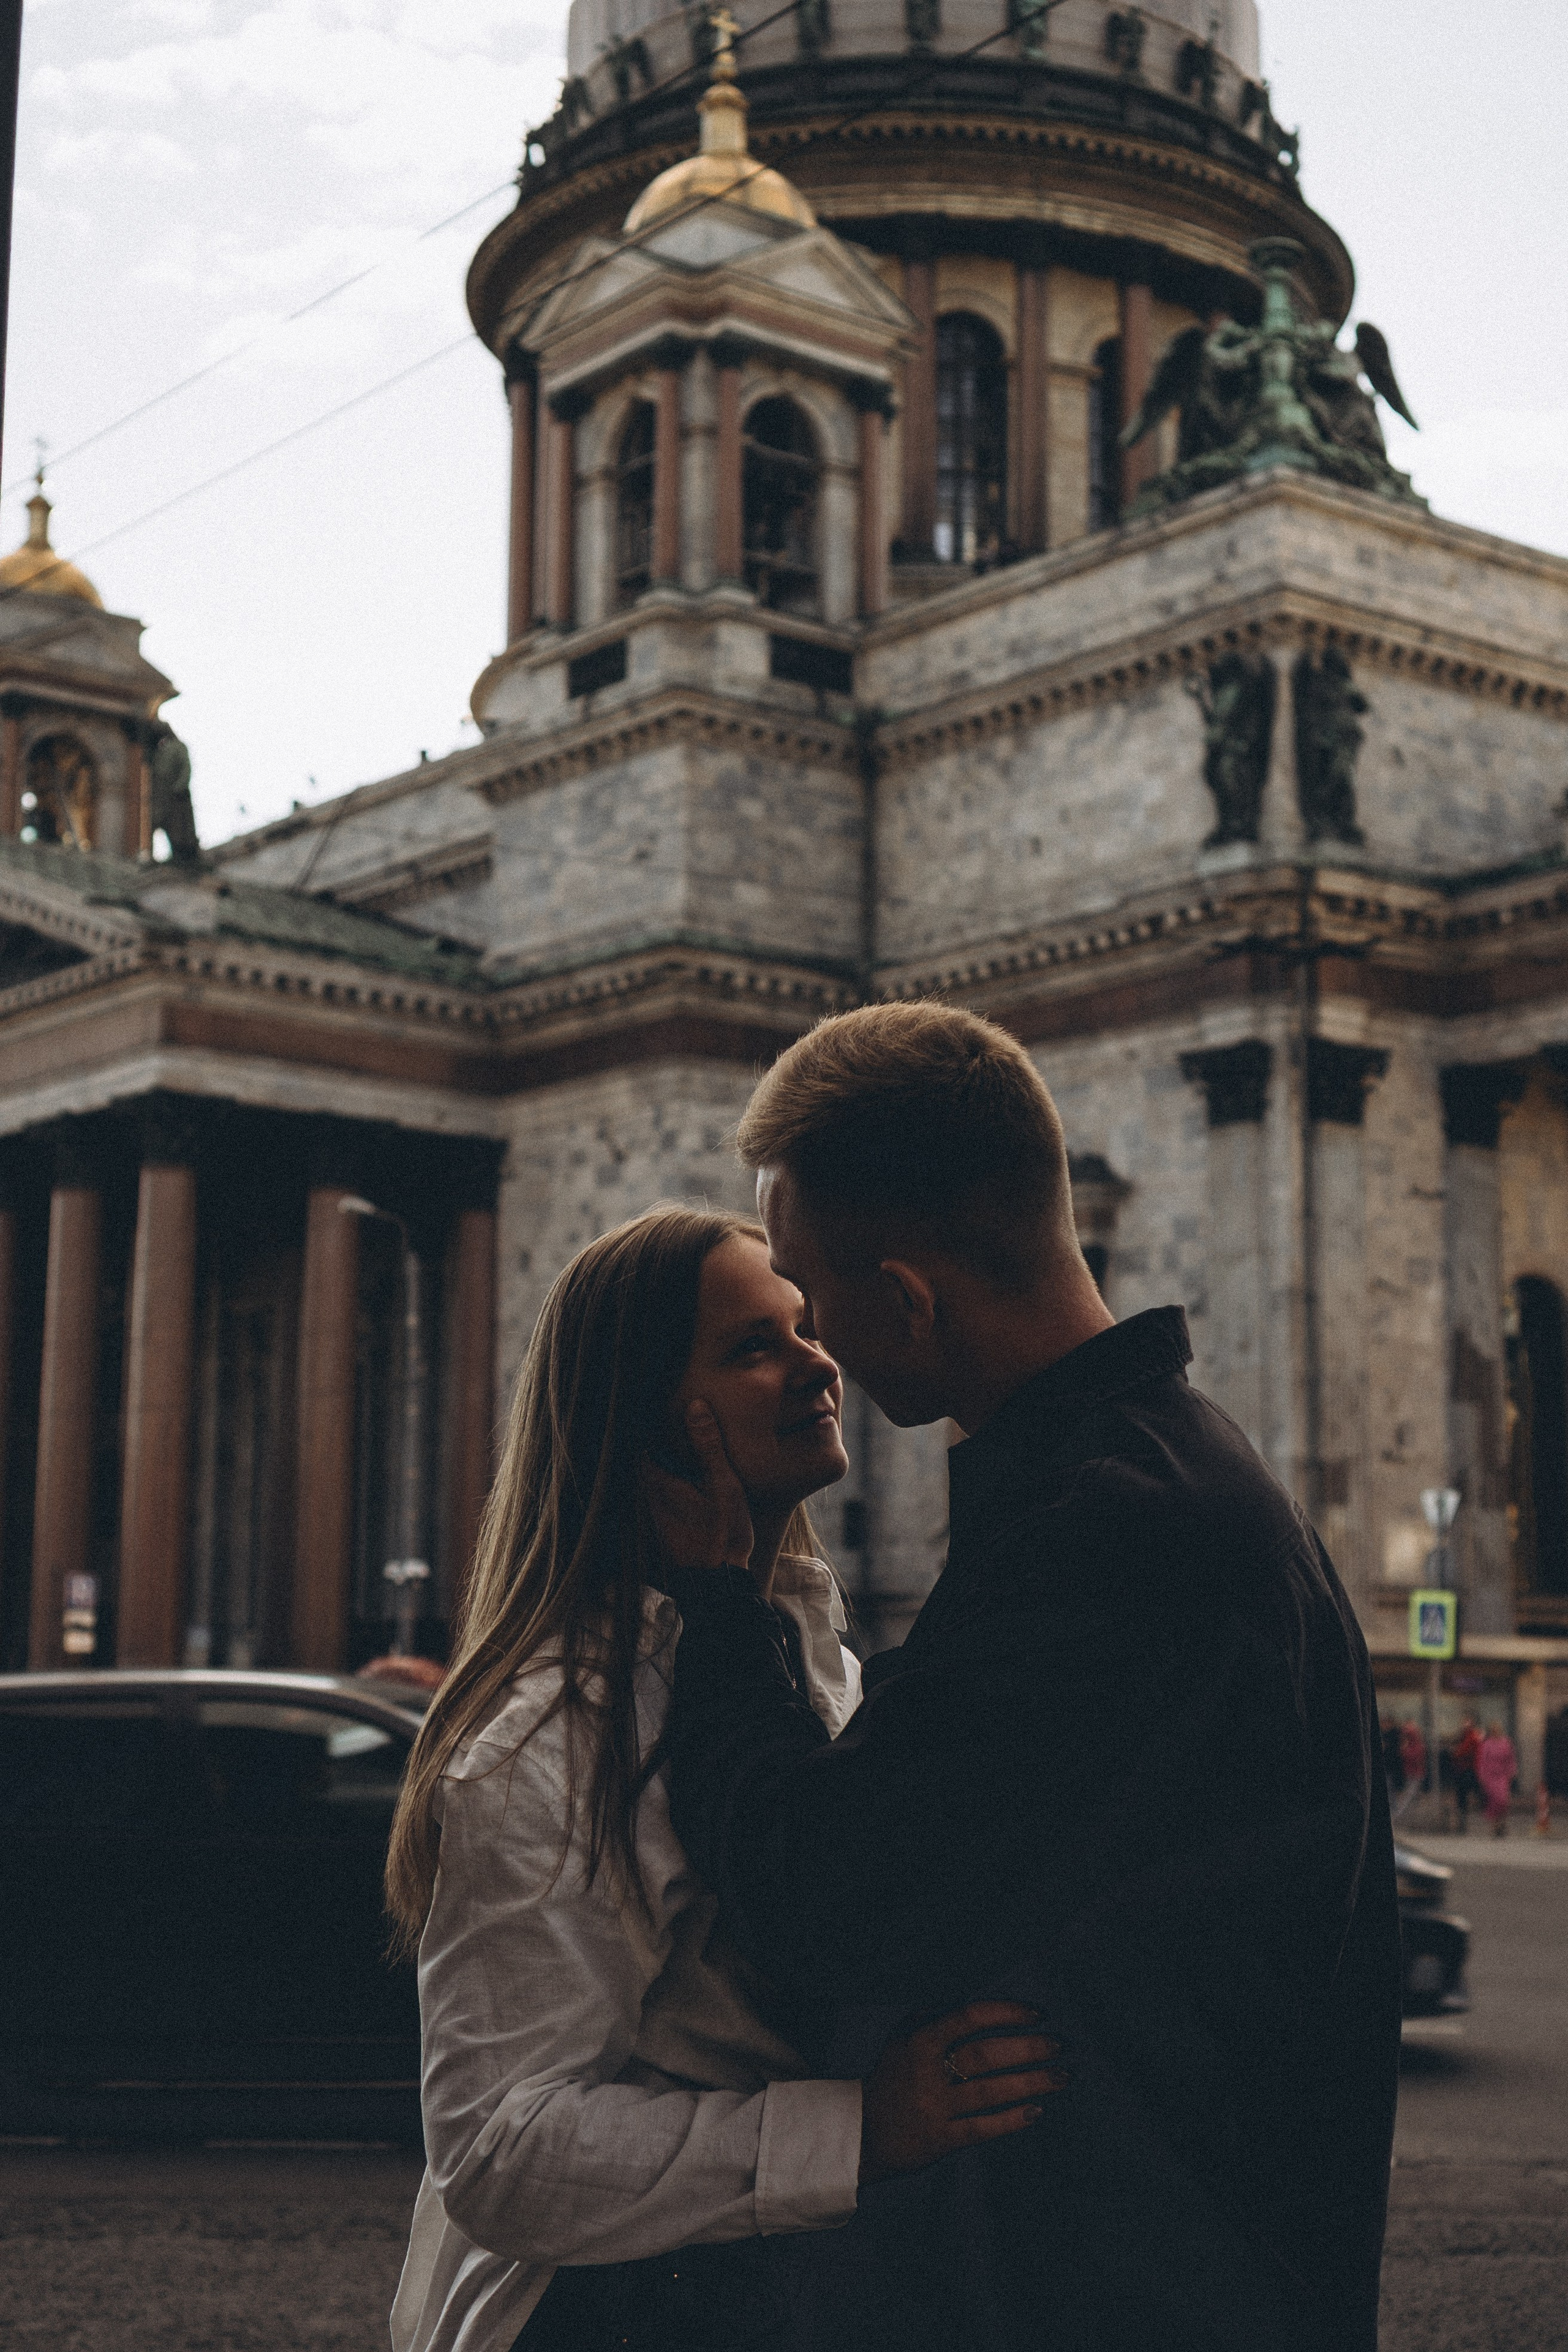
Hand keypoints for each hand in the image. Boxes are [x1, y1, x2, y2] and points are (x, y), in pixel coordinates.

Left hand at [643, 1399, 754, 1571]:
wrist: (719, 1584)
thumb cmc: (722, 1534)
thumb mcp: (723, 1485)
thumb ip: (708, 1447)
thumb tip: (695, 1406)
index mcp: (659, 1482)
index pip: (643, 1444)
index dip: (651, 1425)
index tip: (659, 1406)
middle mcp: (651, 1498)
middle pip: (649, 1461)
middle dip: (661, 1444)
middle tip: (676, 1423)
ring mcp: (657, 1516)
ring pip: (656, 1480)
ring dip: (669, 1465)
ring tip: (688, 1448)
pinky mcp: (667, 1529)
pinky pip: (665, 1497)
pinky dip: (675, 1484)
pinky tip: (694, 1482)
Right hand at [859, 2000, 1067, 2185]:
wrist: (861, 2131)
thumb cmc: (891, 2077)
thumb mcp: (901, 2038)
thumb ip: (932, 2016)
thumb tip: (970, 2001)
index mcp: (920, 2040)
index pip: (969, 2017)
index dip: (1006, 2013)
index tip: (1037, 2014)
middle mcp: (928, 2072)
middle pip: (985, 2055)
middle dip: (1028, 2048)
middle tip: (1060, 2045)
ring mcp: (936, 2107)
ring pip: (991, 2092)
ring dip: (1031, 2083)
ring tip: (1062, 2077)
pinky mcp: (942, 2140)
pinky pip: (983, 2128)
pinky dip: (1011, 2120)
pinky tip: (1036, 2111)